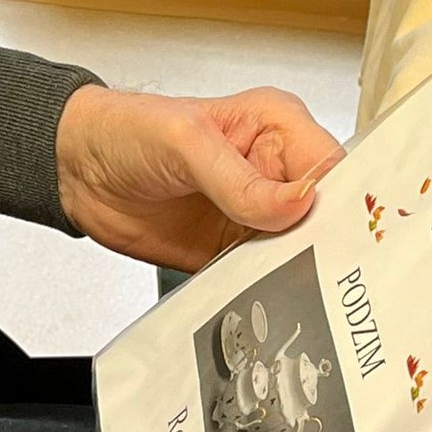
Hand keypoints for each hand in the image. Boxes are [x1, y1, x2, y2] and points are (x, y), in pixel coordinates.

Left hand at [55, 84, 342, 271]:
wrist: (77, 170)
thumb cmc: (128, 131)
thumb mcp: (187, 142)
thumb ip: (241, 179)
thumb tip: (298, 203)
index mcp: (279, 128)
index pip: (334, 167)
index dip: (350, 201)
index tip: (354, 235)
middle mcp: (276, 174)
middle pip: (328, 216)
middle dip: (333, 245)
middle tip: (342, 275)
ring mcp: (257, 217)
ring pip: (302, 252)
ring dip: (302, 274)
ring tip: (312, 294)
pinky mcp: (234, 252)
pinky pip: (264, 277)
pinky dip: (267, 293)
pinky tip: (272, 303)